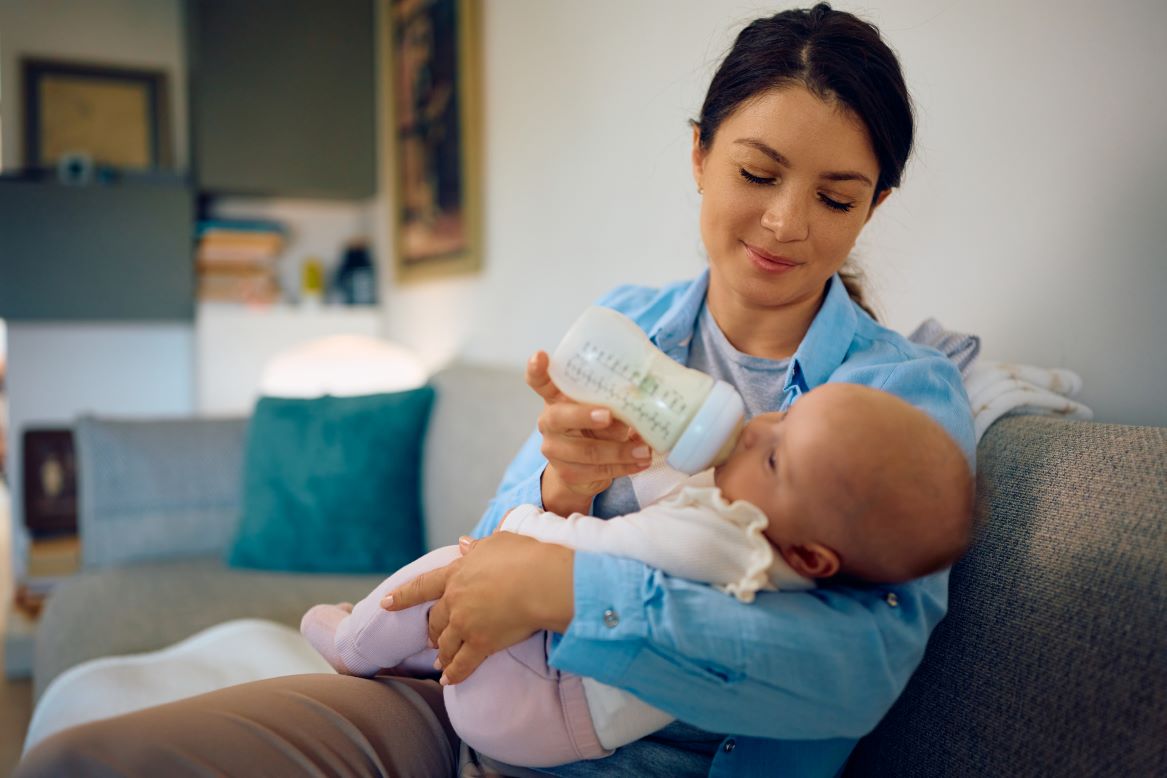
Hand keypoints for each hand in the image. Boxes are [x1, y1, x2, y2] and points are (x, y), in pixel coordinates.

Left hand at [382, 533, 574, 684]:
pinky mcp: (480, 643)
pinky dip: (454, 674)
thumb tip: (463, 543)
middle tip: (430, 640)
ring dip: (442, 654)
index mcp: (456, 573)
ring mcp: (465, 624)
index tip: (386, 603)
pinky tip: (448, 680)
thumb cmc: (525, 556)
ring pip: (445, 643)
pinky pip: (463, 664)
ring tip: (440, 663)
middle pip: (436, 619)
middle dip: (432, 630)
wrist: (541, 581)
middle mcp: (455, 600)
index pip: (423, 586)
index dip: (403, 596)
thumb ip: (477, 547)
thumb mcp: (498, 542)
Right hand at [526, 350, 651, 514]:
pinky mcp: (566, 472)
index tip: (540, 356)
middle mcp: (549, 421)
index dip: (537, 369)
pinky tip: (640, 462)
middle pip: (559, 416)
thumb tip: (637, 400)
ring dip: (619, 451)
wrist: (582, 470)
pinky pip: (596, 471)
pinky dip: (623, 467)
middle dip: (585, 416)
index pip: (539, 381)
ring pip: (585, 451)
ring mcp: (554, 448)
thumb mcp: (604, 410)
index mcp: (556, 397)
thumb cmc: (597, 428)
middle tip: (609, 415)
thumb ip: (615, 405)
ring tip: (644, 450)